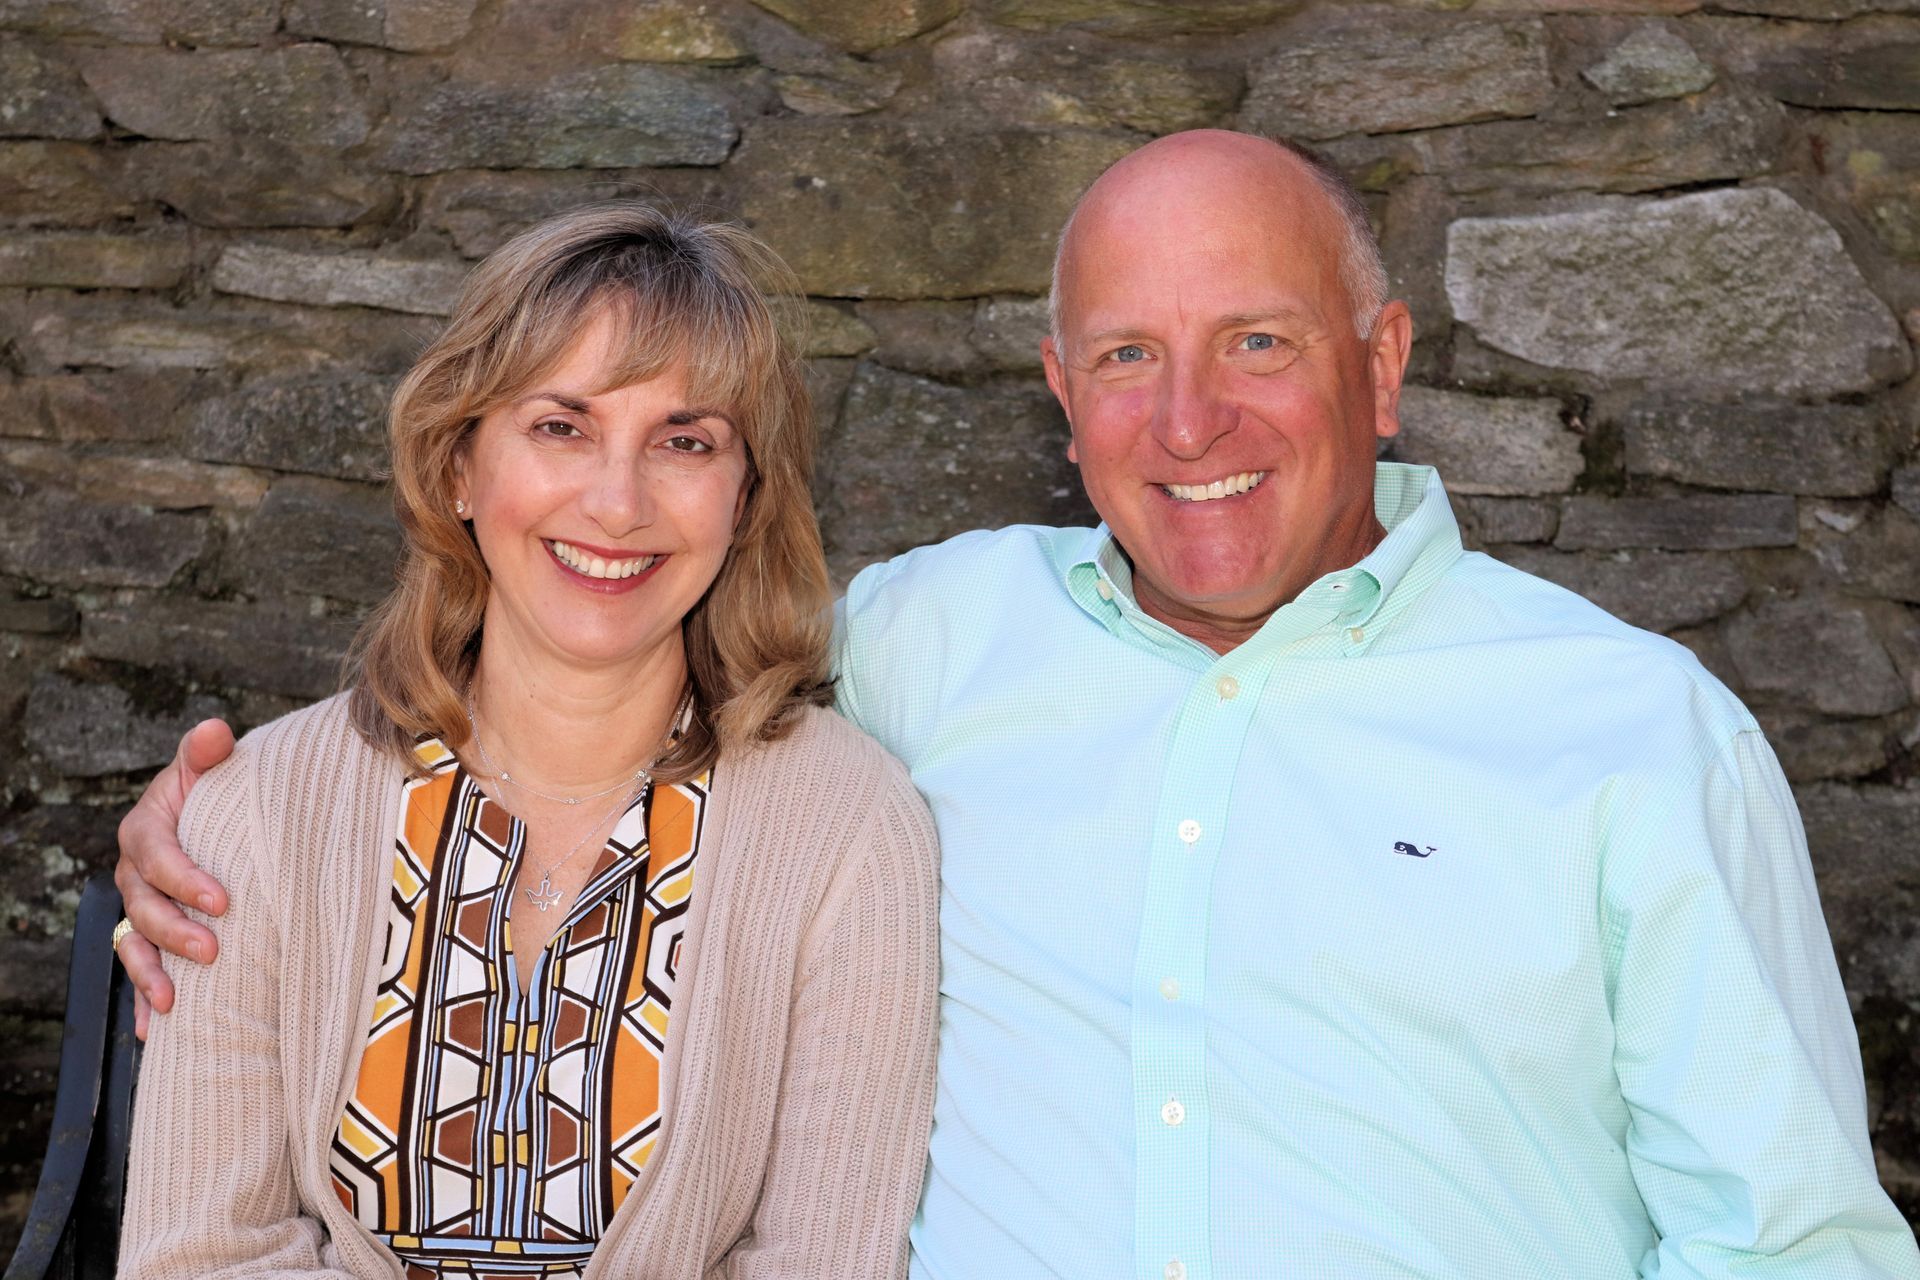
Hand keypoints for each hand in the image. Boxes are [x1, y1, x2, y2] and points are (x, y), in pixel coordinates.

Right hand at [114, 719, 234, 1038]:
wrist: (216, 820)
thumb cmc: (216, 793)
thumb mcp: (209, 767)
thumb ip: (206, 752)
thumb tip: (215, 731)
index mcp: (146, 831)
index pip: (157, 856)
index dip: (185, 878)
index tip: (224, 899)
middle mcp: (134, 874)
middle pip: (143, 907)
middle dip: (174, 932)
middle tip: (212, 951)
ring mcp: (139, 909)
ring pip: (133, 945)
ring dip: (149, 976)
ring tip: (173, 1002)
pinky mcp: (150, 937)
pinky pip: (140, 972)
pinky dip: (142, 1003)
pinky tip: (153, 1033)